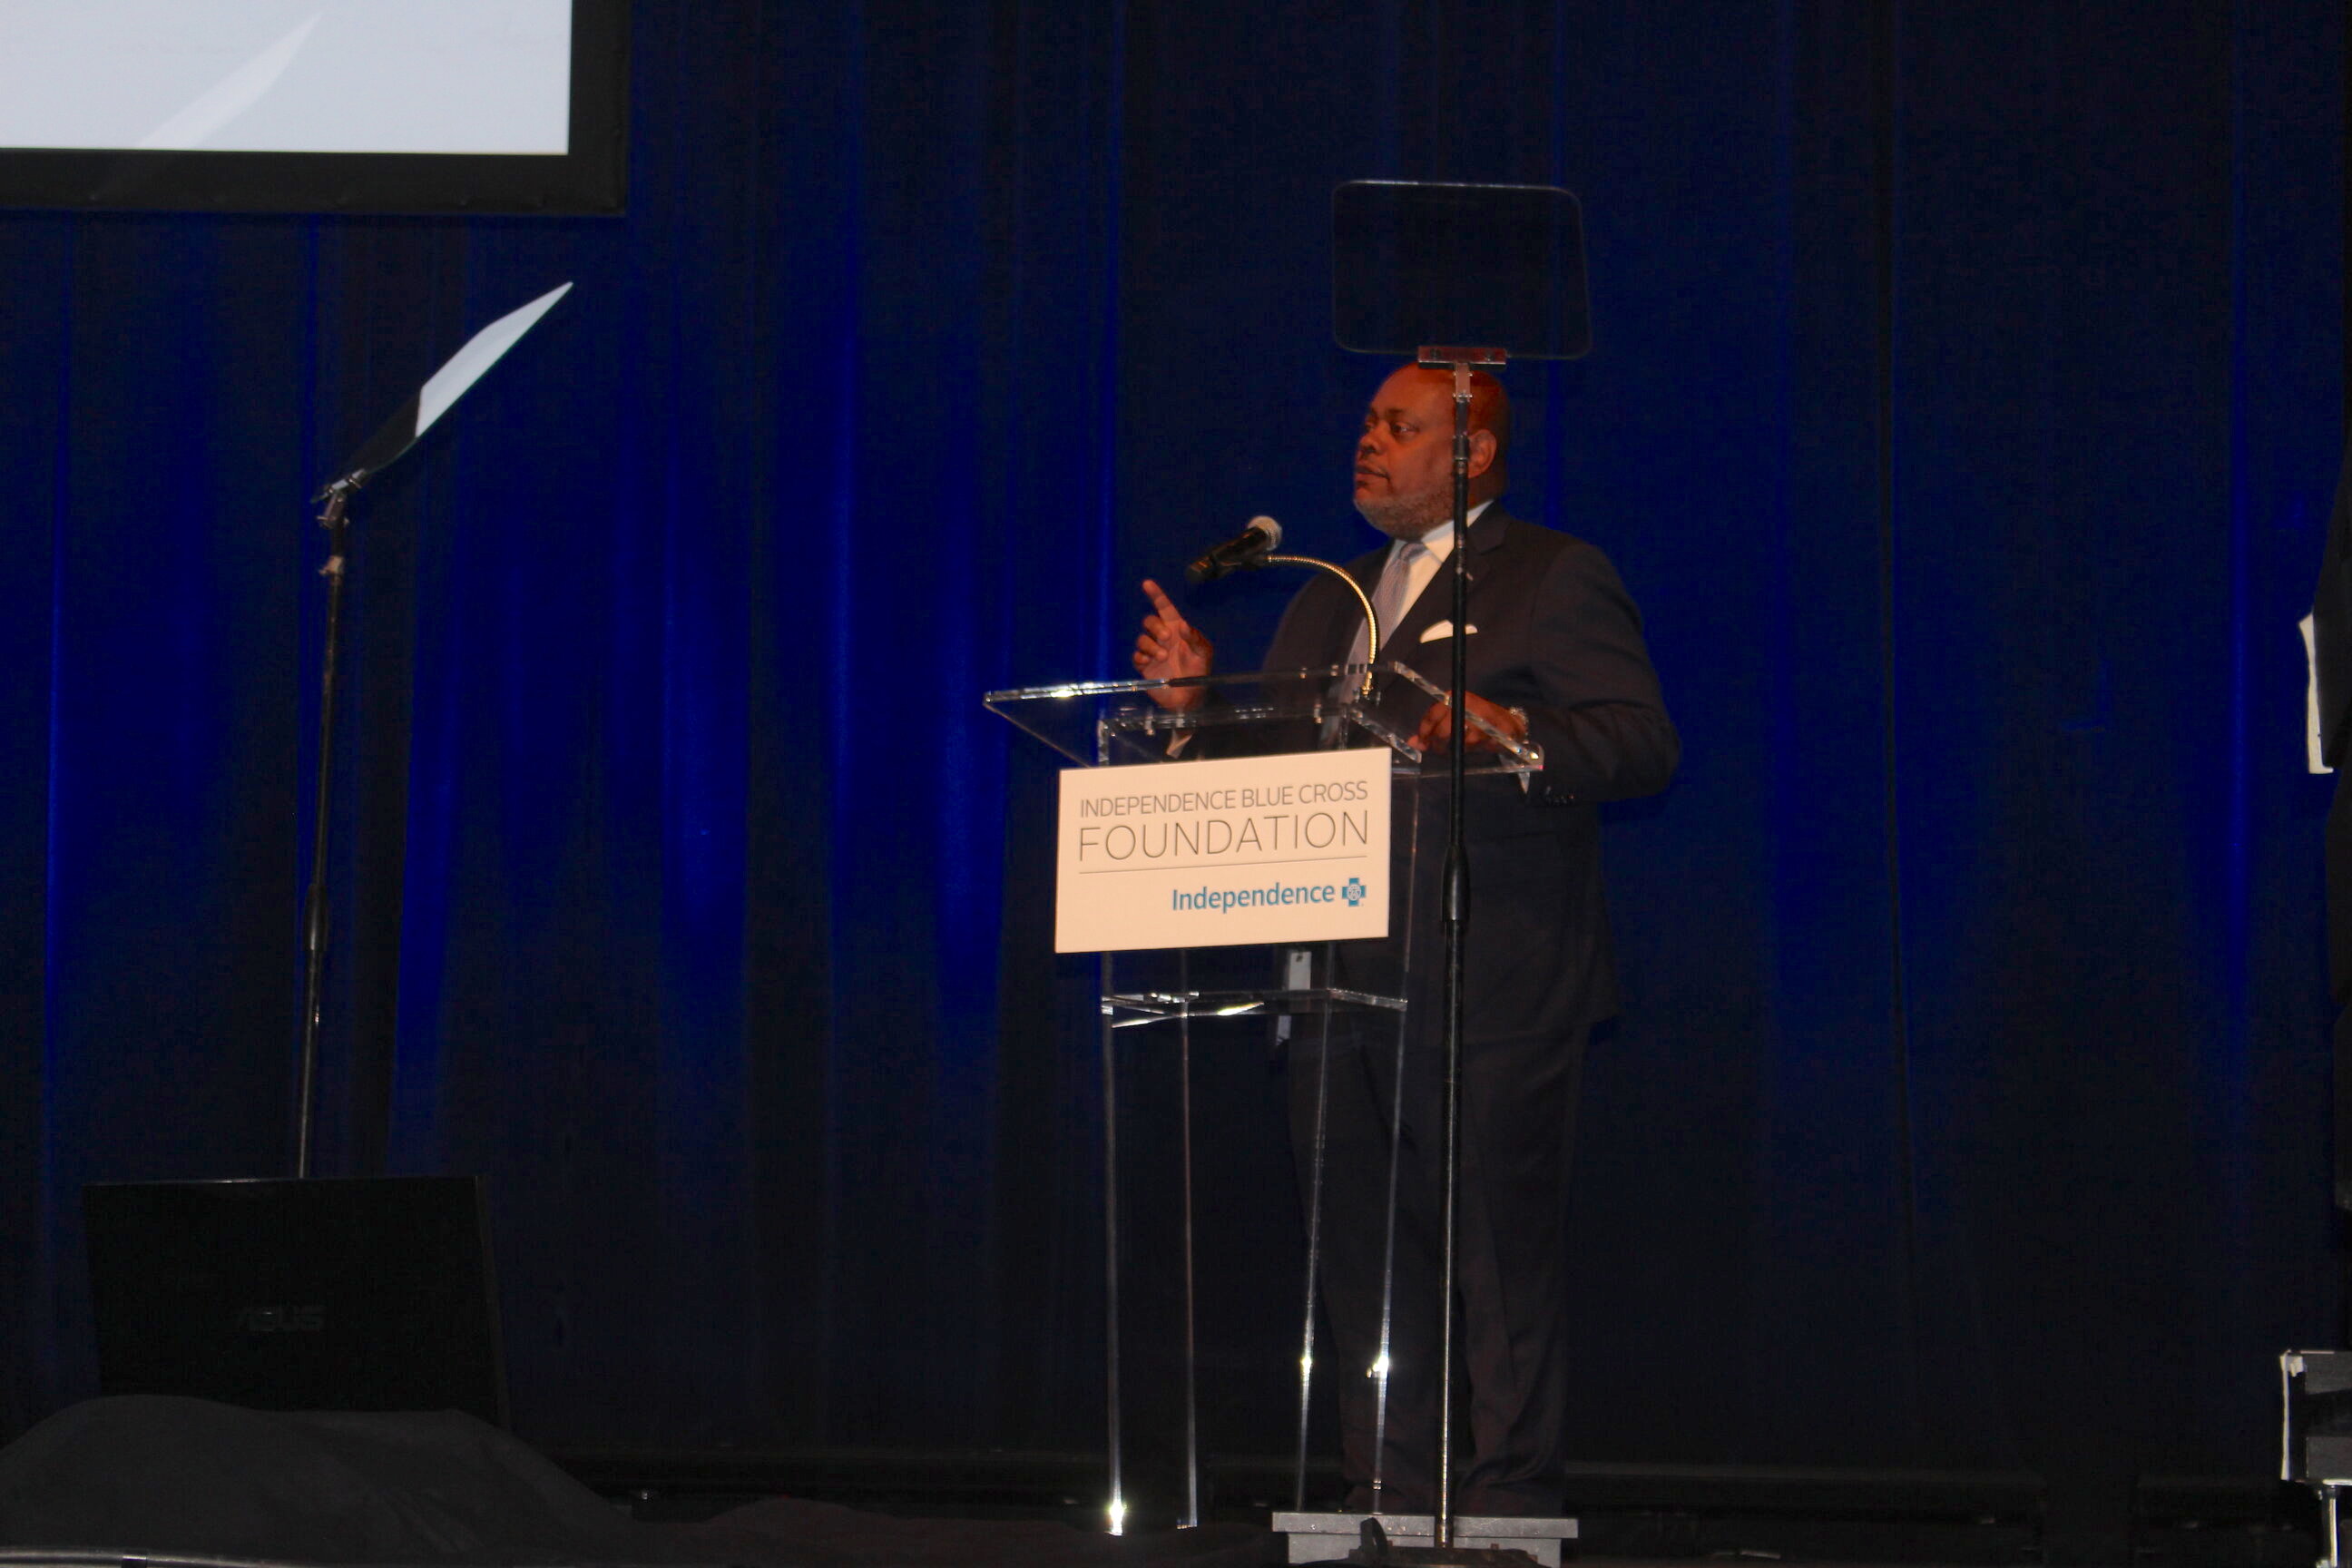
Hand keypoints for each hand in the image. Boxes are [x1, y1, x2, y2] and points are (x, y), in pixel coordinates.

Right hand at [1132, 579, 1214, 711]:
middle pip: (1149, 622)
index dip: (1156, 595)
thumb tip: (1183, 625)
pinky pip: (1136, 656)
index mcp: (1177, 629)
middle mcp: (1162, 638)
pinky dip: (1142, 657)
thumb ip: (1195, 639)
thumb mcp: (1203, 654)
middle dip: (1155, 627)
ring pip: (1142, 639)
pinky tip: (1150, 664)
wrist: (1190, 697)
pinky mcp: (1144, 666)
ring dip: (1150, 646)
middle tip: (1166, 638)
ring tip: (1163, 656)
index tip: (1147, 584)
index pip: (1164, 608)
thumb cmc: (1199, 672)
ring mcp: (1152, 652)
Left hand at [1412, 691, 1525, 754]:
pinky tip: (1471, 747)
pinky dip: (1469, 749)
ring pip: (1459, 739)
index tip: (1422, 742)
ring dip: (1454, 748)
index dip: (1424, 731)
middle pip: (1444, 729)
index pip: (1433, 713)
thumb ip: (1432, 729)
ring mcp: (1481, 717)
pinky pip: (1474, 745)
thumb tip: (1412, 743)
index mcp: (1455, 697)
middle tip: (1438, 750)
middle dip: (1437, 743)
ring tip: (1455, 748)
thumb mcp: (1452, 719)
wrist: (1507, 723)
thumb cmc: (1475, 720)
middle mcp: (1467, 703)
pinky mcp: (1492, 729)